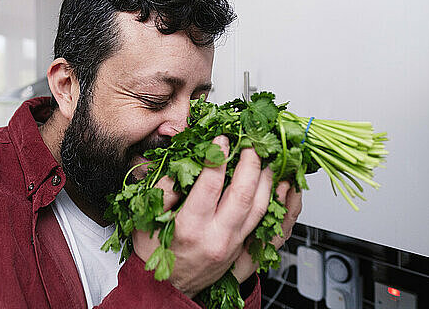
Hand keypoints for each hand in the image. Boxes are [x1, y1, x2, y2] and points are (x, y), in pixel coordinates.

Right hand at [133, 135, 294, 297]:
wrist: (167, 289)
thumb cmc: (156, 253)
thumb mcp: (148, 219)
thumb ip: (164, 188)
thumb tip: (183, 160)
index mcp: (190, 227)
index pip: (210, 185)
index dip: (218, 157)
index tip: (221, 138)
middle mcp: (216, 237)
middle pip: (242, 195)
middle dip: (250, 164)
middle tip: (250, 143)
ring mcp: (233, 245)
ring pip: (260, 208)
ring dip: (267, 180)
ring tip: (266, 159)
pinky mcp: (242, 249)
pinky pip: (267, 224)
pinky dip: (278, 203)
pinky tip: (281, 187)